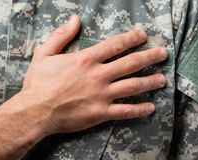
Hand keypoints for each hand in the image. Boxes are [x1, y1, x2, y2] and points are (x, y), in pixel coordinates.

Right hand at [0, 14, 167, 159]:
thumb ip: (61, 36)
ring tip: (162, 78)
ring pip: (133, 85)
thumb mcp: (44, 54)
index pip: (115, 45)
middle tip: (163, 53)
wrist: (35, 111)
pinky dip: (140, 109)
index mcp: (86, 59)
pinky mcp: (101, 113)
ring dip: (151, 81)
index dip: (132, 38)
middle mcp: (98, 75)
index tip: (143, 36)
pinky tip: (150, 107)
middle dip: (150, 57)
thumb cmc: (38, 83)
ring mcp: (101, 95)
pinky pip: (126, 111)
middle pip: (131, 63)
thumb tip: (74, 20)